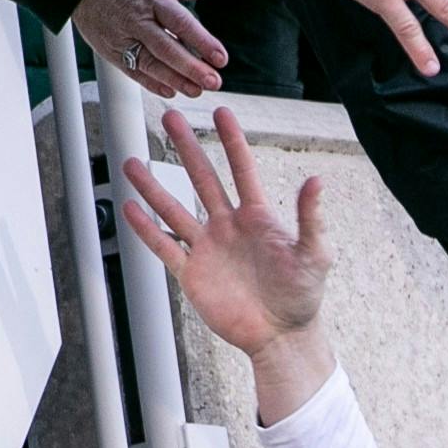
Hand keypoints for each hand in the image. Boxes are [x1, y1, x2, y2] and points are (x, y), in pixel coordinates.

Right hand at [73, 0, 225, 98]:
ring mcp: (123, 38)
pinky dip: (152, 83)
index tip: (221, 58)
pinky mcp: (112, 51)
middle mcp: (138, 20)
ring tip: (196, 90)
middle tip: (213, 82)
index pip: (181, 23)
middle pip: (167, 49)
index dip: (202, 41)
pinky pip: (133, 71)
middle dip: (192, 68)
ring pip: (151, 64)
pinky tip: (171, 90)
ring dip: (175, 80)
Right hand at [121, 107, 330, 356]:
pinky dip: (146, 229)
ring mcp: (208, 249)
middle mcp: (228, 227)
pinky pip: (165, 247)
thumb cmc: (303, 296)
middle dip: (186, 148)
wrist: (281, 335)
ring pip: (175, 210)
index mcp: (258, 218)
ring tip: (132, 162)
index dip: (232, 141)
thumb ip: (310, 218)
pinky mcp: (193, 274)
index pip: (241, 170)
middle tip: (170, 117)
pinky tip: (130, 208)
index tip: (220, 112)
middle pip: (202, 179)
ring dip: (153, 187)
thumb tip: (316, 180)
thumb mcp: (315, 254)